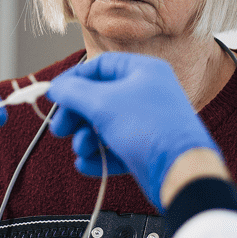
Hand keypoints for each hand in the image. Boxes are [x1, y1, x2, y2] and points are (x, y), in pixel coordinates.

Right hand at [45, 53, 219, 208]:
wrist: (182, 172)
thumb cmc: (150, 129)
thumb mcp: (102, 104)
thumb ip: (73, 92)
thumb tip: (54, 88)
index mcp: (143, 72)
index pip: (100, 66)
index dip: (74, 79)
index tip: (54, 95)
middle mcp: (146, 94)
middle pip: (98, 98)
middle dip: (76, 115)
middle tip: (60, 128)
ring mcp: (146, 123)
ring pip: (104, 126)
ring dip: (85, 138)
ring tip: (81, 147)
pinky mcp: (145, 149)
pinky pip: (114, 148)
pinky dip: (98, 155)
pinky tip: (87, 164)